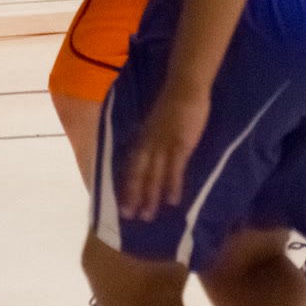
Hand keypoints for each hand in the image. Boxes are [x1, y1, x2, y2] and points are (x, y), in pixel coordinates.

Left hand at [120, 86, 210, 219]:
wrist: (184, 88)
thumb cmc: (173, 106)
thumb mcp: (158, 125)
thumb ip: (153, 140)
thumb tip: (152, 158)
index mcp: (142, 138)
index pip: (130, 165)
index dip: (126, 185)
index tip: (122, 204)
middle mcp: (148, 143)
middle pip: (137, 173)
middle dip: (133, 195)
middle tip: (129, 217)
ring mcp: (163, 144)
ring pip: (154, 174)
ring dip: (150, 196)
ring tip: (148, 216)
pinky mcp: (180, 144)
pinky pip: (175, 168)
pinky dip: (173, 185)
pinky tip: (173, 201)